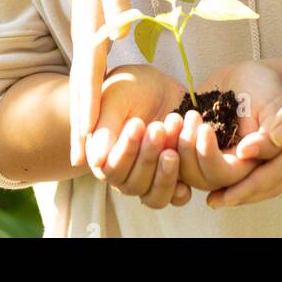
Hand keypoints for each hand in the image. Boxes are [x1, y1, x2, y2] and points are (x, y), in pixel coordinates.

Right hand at [67, 0, 137, 166]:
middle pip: (82, 89)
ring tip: (89, 151)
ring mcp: (90, 37)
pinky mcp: (97, 33)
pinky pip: (95, 73)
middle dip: (82, 126)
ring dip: (87, 118)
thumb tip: (119, 32)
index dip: (87, 108)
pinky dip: (95, 97)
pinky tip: (101, 113)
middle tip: (82, 164)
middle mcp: (87, 37)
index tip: (85, 140)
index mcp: (91, 27)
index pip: (87, 75)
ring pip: (86, 85)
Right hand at [86, 64, 192, 208]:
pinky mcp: (173, 177)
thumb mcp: (116, 99)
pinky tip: (186, 171)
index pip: (110, 169)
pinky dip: (182, 187)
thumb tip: (95, 162)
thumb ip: (105, 127)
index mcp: (104, 157)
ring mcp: (150, 178)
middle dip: (148, 156)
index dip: (125, 151)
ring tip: (173, 149)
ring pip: (155, 197)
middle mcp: (125, 174)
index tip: (137, 123)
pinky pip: (177, 196)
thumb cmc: (132, 87)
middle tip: (158, 127)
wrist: (162, 84)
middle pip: (133, 185)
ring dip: (166, 175)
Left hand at [175, 61, 281, 192]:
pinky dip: (170, 142)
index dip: (211, 161)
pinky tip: (172, 119)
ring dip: (179, 145)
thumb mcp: (275, 108)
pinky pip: (178, 158)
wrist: (255, 77)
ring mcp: (214, 159)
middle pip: (204, 178)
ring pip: (188, 171)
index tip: (205, 130)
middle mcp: (231, 169)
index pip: (229, 178)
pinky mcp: (199, 148)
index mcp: (253, 166)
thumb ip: (268, 134)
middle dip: (191, 149)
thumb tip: (245, 153)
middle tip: (194, 117)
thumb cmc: (270, 91)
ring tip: (184, 115)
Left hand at [205, 22, 281, 209]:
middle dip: (244, 193)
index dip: (250, 180)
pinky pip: (280, 160)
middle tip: (211, 201)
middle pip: (276, 179)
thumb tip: (276, 138)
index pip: (278, 168)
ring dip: (250, 186)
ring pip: (279, 174)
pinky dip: (259, 170)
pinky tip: (240, 164)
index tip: (221, 186)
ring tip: (221, 193)